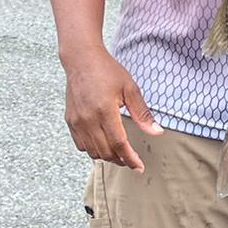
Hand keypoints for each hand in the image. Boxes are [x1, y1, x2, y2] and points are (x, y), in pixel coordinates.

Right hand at [64, 48, 162, 170]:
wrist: (81, 59)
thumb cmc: (107, 70)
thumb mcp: (130, 89)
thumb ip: (142, 113)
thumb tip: (157, 132)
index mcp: (105, 111)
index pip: (119, 144)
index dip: (130, 159)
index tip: (139, 167)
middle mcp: (88, 119)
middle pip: (105, 152)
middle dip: (120, 160)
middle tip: (131, 160)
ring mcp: (77, 121)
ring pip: (92, 152)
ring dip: (106, 156)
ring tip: (119, 154)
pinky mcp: (70, 120)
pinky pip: (81, 145)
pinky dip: (92, 149)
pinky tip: (102, 144)